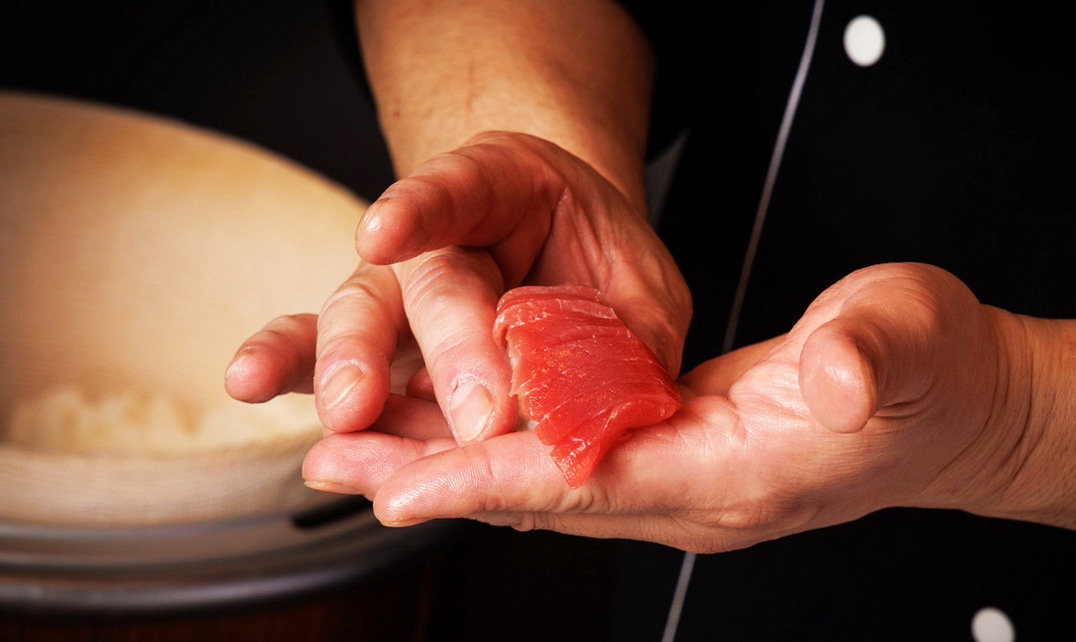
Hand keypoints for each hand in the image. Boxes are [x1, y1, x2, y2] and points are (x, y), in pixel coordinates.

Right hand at [225, 131, 690, 444]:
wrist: (564, 266)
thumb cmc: (597, 267)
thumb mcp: (641, 290)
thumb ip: (627, 337)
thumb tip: (609, 404)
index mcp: (507, 189)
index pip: (463, 187)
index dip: (424, 208)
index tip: (385, 230)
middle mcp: (438, 237)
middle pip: (433, 281)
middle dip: (454, 348)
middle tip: (481, 411)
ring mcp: (396, 291)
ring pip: (360, 315)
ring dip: (351, 366)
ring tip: (348, 408)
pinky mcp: (372, 348)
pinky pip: (321, 355)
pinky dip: (289, 368)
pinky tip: (249, 381)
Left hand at [300, 263, 1032, 552]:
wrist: (960, 413)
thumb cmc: (931, 374)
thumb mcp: (909, 341)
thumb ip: (868, 359)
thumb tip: (836, 378)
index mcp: (738, 470)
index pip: (593, 482)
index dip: (495, 480)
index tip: (401, 482)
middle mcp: (697, 494)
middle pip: (544, 498)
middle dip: (437, 481)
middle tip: (336, 462)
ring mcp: (685, 484)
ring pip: (545, 487)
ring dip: (452, 470)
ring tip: (361, 451)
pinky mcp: (680, 460)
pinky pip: (571, 465)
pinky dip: (501, 453)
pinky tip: (452, 435)